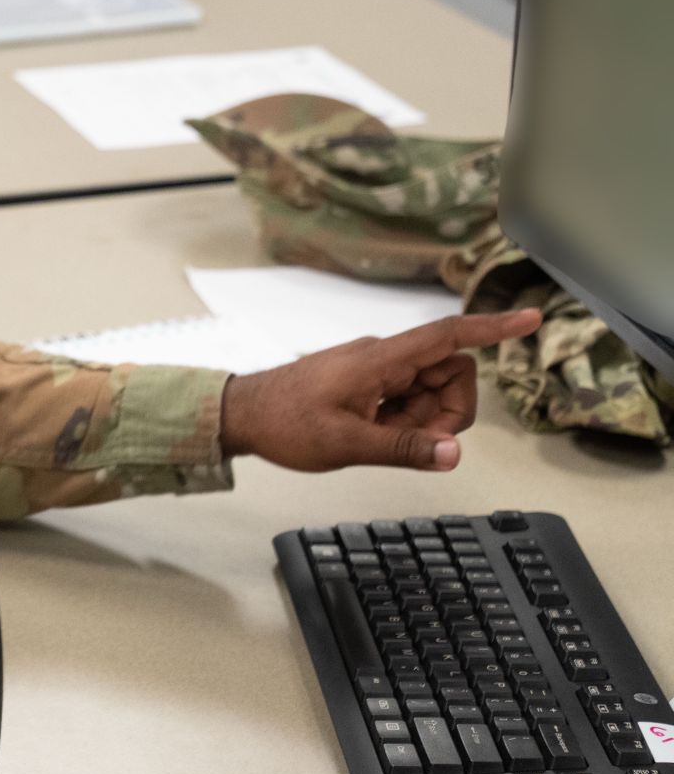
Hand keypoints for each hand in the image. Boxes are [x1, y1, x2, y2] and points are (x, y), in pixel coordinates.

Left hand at [219, 309, 541, 471]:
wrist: (242, 415)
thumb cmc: (285, 422)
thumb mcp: (347, 444)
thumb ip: (404, 449)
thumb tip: (454, 453)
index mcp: (381, 360)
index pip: (448, 336)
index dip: (492, 328)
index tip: (530, 320)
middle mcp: (384, 358)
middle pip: (450, 375)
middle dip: (445, 412)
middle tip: (409, 441)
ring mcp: (376, 372)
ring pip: (431, 393)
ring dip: (422, 423)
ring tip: (378, 439)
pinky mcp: (368, 386)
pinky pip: (407, 402)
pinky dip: (403, 424)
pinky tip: (372, 436)